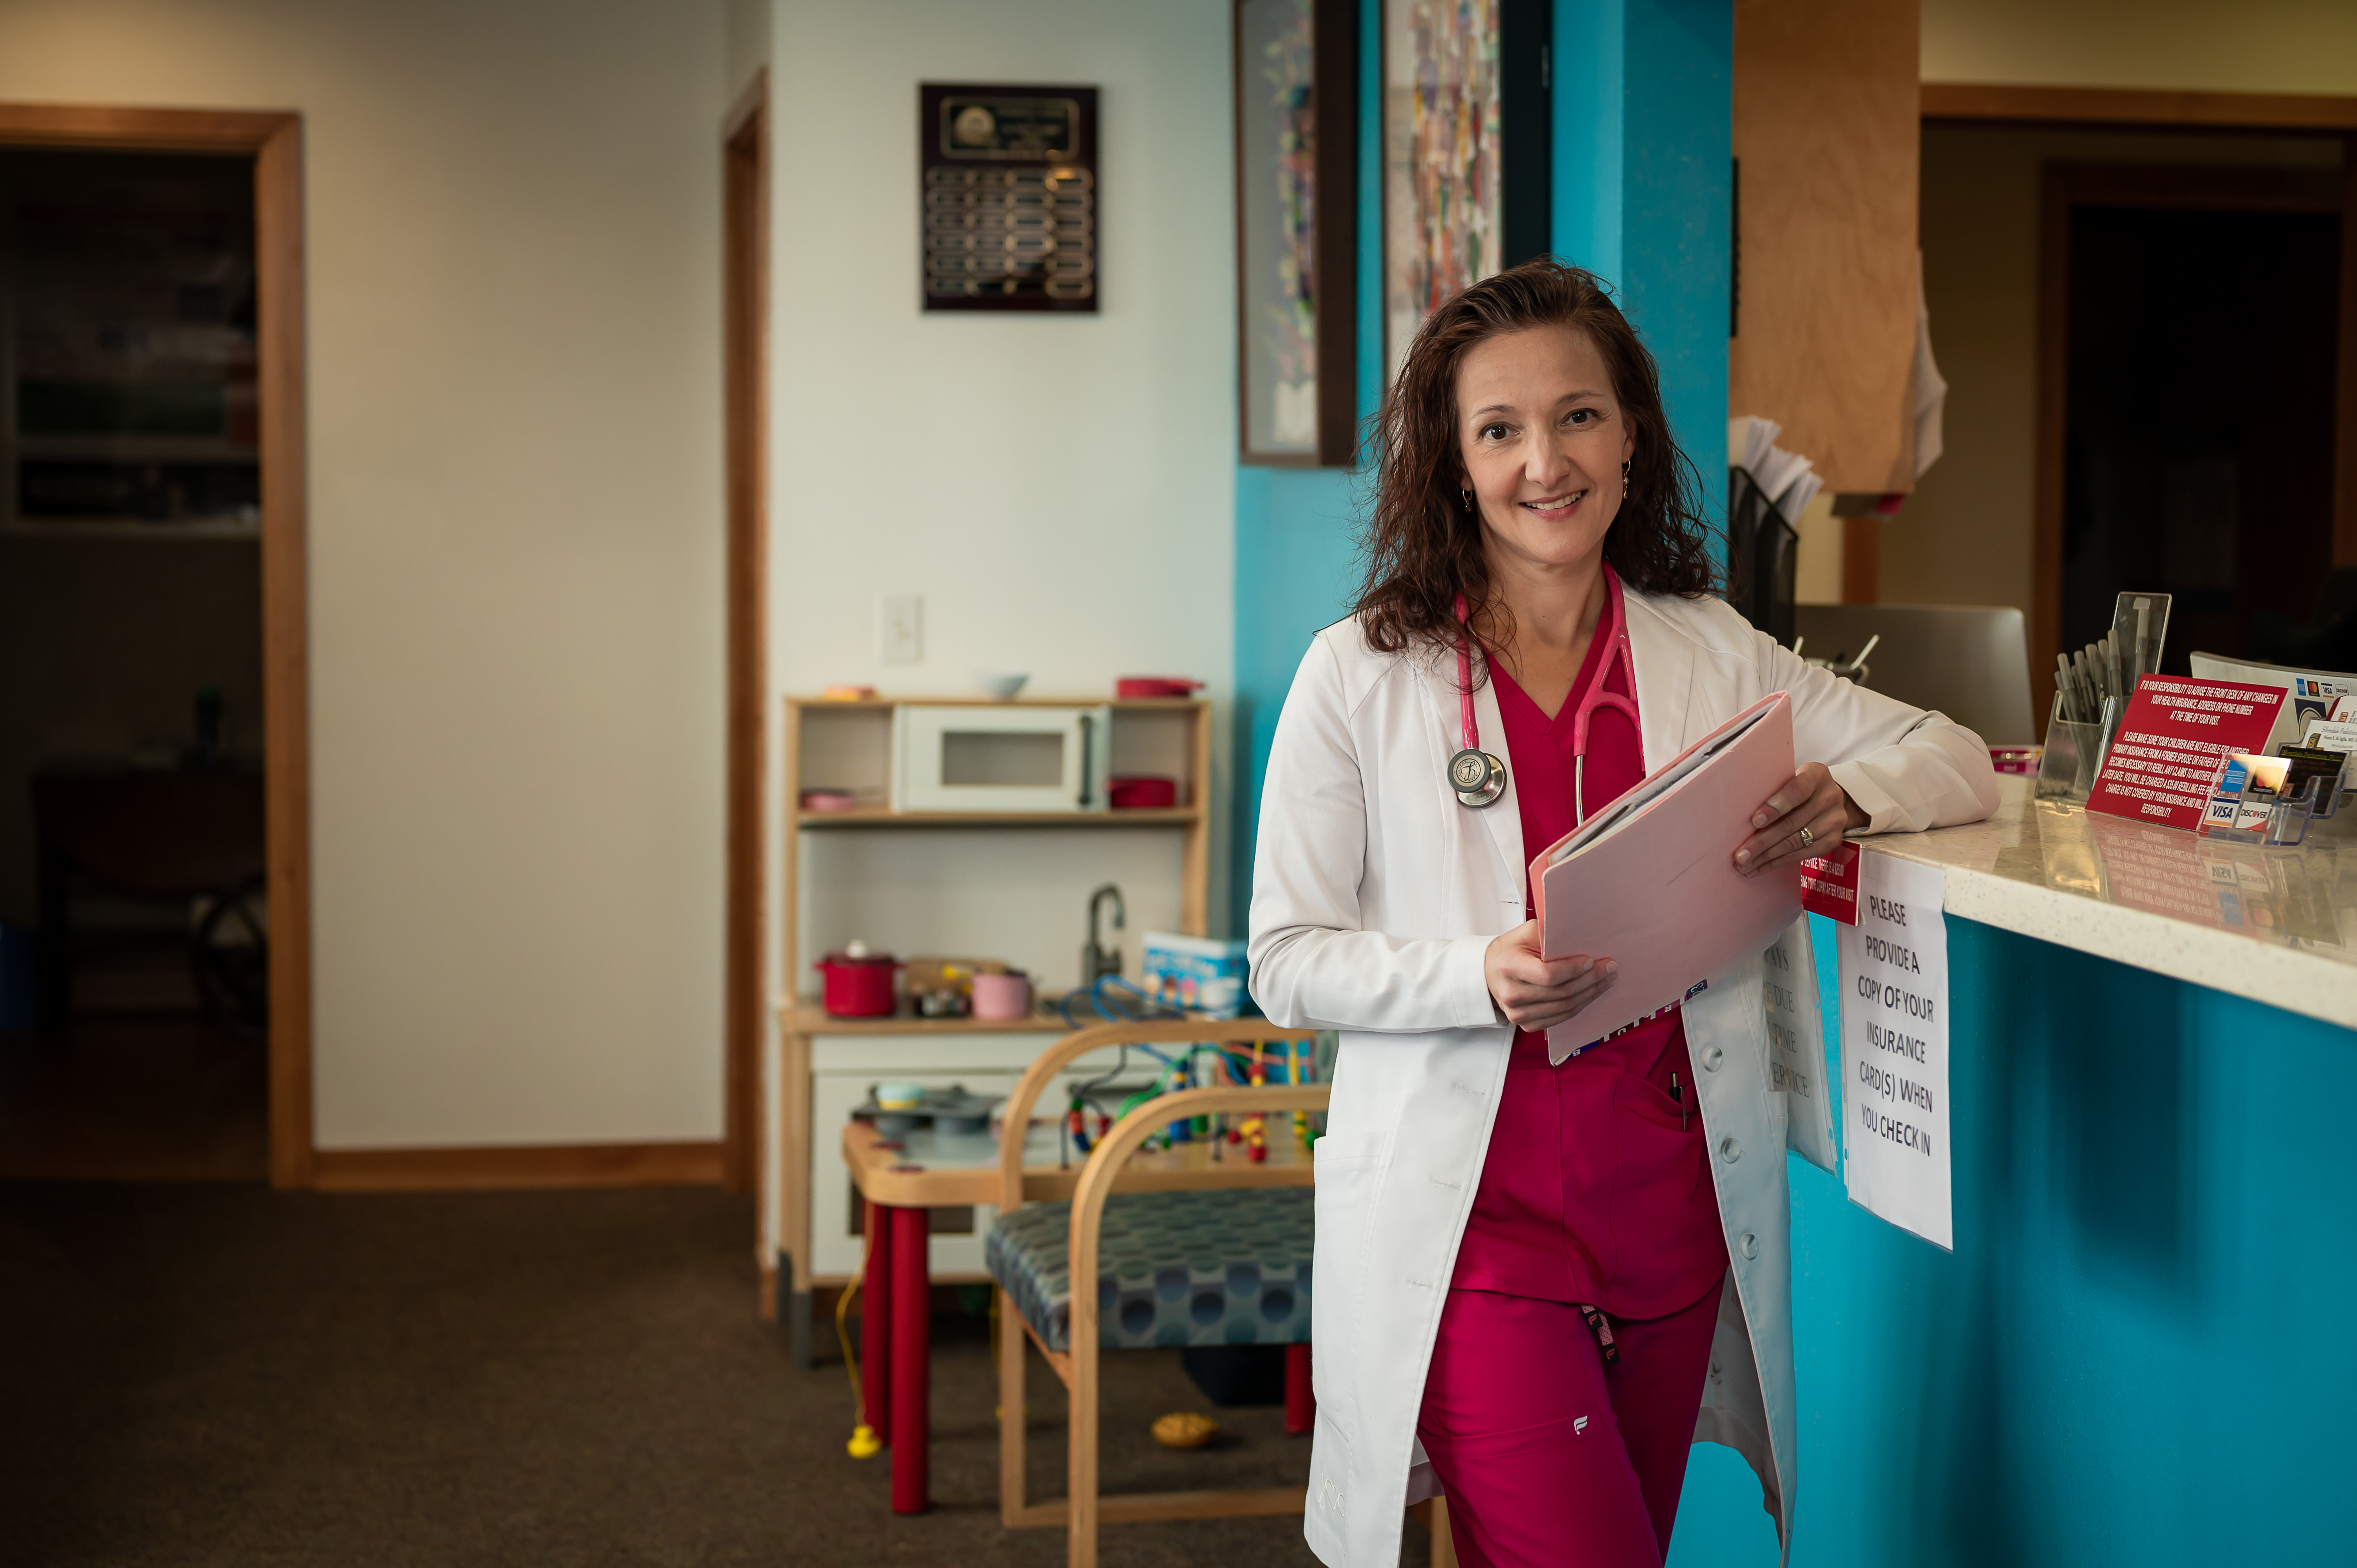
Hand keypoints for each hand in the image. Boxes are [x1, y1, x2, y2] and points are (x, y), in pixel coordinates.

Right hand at [1484, 919, 1615, 1031]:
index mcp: (1509, 967)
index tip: (1591, 960)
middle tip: (1610, 968)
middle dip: (1591, 980)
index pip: (1548, 975)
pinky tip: (1591, 993)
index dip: (1573, 970)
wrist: (1490, 973)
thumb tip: (1581, 937)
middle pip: (1561, 993)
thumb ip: (1549, 935)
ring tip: (1606, 980)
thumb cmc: (1511, 950)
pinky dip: (1580, 1005)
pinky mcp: (1527, 1025)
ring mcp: (1518, 1014)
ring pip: (1565, 1007)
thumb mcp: (1525, 933)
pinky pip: (1561, 1017)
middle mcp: (1512, 994)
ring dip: (1590, 993)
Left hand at [1734, 763, 1867, 876]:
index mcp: (1816, 775)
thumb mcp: (1787, 780)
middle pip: (1792, 823)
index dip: (1775, 807)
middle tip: (1740, 855)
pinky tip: (1761, 867)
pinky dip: (1778, 862)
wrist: (1827, 799)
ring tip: (1745, 865)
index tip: (1755, 821)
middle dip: (1762, 841)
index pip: (1797, 791)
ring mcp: (1834, 820)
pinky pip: (1802, 854)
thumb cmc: (1797, 788)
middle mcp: (1830, 797)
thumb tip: (1739, 816)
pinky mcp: (1834, 840)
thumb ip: (1772, 791)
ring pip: (1795, 842)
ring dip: (1766, 857)